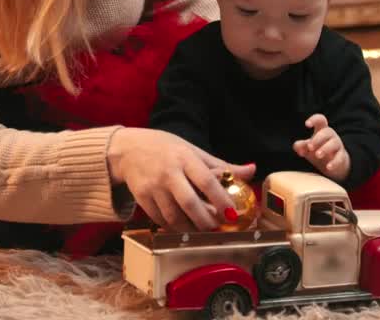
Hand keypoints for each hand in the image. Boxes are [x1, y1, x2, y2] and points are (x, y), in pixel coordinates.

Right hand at [108, 128, 254, 231]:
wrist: (128, 149)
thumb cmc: (165, 148)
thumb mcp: (192, 150)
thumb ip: (221, 165)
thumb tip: (251, 170)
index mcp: (184, 157)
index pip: (206, 180)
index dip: (221, 199)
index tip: (232, 214)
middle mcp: (168, 172)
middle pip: (189, 202)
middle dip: (205, 220)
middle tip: (217, 229)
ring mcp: (152, 186)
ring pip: (173, 216)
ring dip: (190, 229)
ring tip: (201, 232)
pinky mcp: (141, 198)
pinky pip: (160, 219)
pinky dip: (174, 227)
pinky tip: (183, 228)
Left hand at [293, 113, 349, 181]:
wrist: (332, 164)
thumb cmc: (317, 150)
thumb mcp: (307, 148)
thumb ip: (300, 146)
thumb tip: (298, 148)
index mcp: (321, 130)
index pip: (320, 120)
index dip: (314, 120)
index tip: (307, 124)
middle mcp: (331, 136)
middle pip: (326, 132)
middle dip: (317, 139)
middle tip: (310, 147)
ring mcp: (337, 146)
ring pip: (334, 144)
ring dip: (325, 149)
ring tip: (317, 155)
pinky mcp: (342, 157)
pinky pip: (339, 158)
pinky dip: (334, 163)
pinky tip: (328, 167)